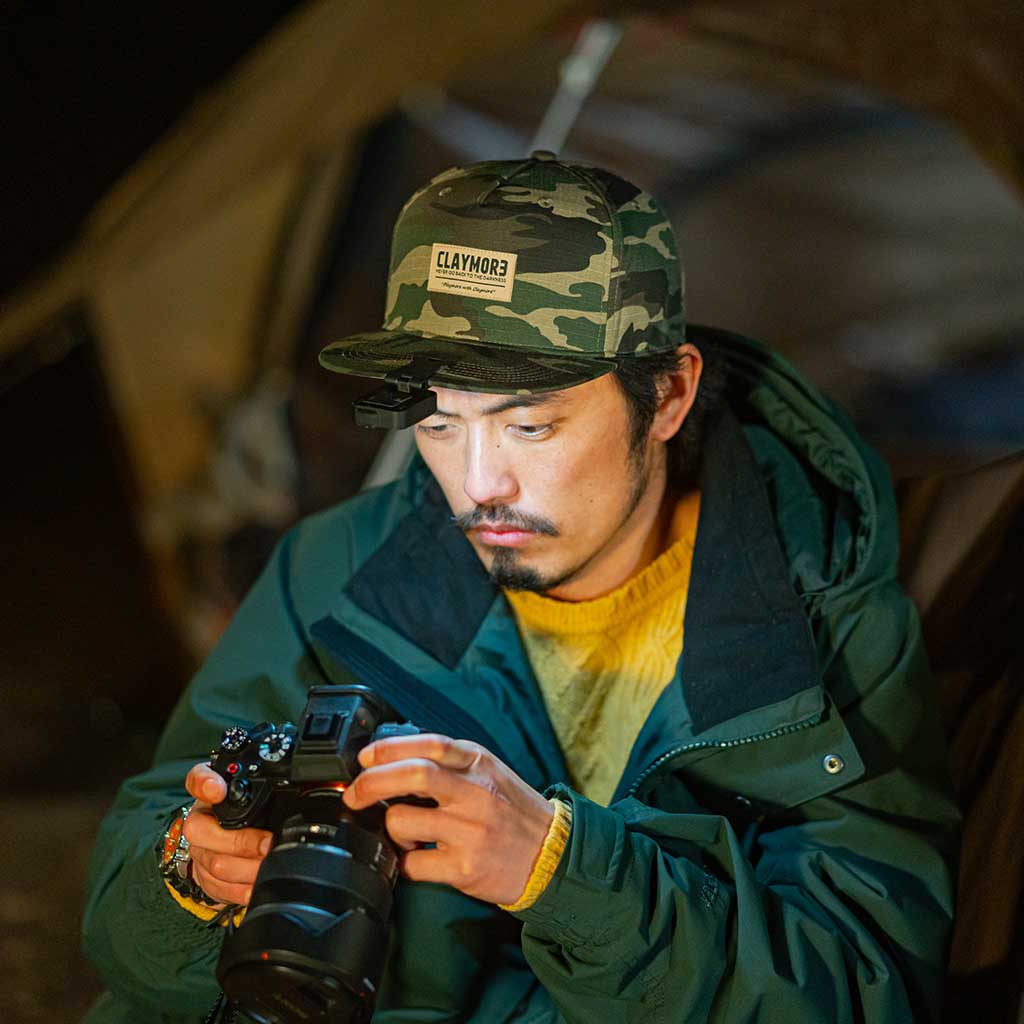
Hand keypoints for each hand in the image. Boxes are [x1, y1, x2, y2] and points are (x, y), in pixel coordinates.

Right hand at [181, 762, 272, 906]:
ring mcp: (199, 849)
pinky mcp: (202, 876)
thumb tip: (318, 783)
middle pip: (201, 830)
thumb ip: (280, 783)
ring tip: (268, 867)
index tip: (217, 789)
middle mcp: (200, 819)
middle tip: (267, 844)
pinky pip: (216, 886)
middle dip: (240, 840)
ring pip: (213, 862)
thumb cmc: (248, 812)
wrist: (224, 842)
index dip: (205, 783)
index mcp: (213, 791)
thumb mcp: (261, 792)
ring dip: (245, 869)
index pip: (198, 778)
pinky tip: (256, 886)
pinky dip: (239, 889)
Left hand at [342, 734, 552, 905]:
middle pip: (413, 775)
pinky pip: (412, 865)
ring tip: (403, 833)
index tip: (364, 758)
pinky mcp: (464, 868)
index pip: (429, 745)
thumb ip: (449, 762)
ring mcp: (470, 831)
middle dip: (371, 782)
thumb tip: (394, 758)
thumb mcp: (488, 771)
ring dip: (390, 828)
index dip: (388, 748)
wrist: (550, 854)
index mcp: (478, 763)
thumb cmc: (512, 810)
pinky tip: (415, 859)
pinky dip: (403, 862)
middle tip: (355, 794)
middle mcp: (475, 793)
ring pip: (402, 821)